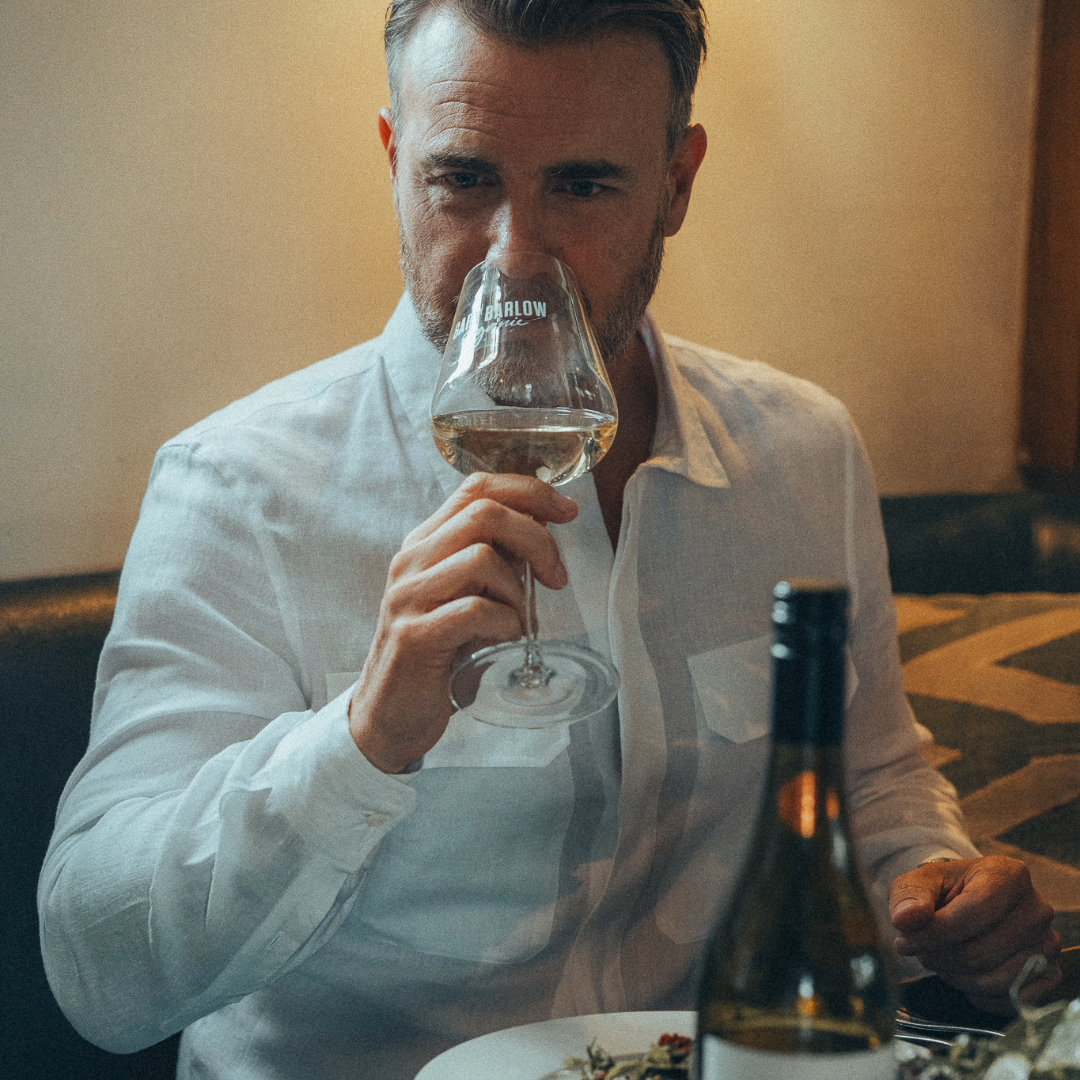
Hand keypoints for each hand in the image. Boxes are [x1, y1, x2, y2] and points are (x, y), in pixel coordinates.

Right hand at [348, 472, 577, 773]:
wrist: (389, 714)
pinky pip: (475, 609)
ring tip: (519, 622)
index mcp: (425, 544)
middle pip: (485, 513)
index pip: (477, 487)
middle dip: (536, 538)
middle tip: (555, 577)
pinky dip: (505, 623)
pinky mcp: (414, 636)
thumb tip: (544, 530)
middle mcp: (412, 561)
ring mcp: (409, 597)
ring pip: (481, 557)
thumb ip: (497, 563)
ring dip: (518, 591)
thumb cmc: (439, 655)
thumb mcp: (467, 597)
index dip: (530, 491)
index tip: (567, 511)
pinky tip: (505, 639)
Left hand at [890, 856, 1061, 1014]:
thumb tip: (906, 920)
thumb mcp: (920, 883)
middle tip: (923, 952)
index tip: (905, 943)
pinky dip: (979, 994)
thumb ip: (910, 897)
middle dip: (941, 958)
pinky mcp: (1050, 973)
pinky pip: (1011, 999)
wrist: (969, 903)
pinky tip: (965, 974)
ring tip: (942, 960)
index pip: (974, 912)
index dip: (935, 934)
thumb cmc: (944, 891)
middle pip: (982, 952)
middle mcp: (1037, 908)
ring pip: (995, 980)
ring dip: (957, 977)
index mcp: (1008, 874)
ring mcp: (1048, 943)